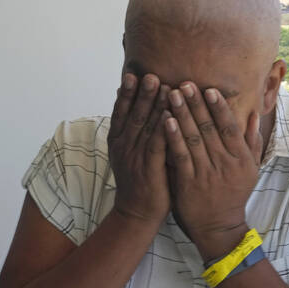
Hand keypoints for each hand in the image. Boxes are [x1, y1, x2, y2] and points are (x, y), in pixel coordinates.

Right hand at [108, 73, 170, 224]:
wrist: (137, 213)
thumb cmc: (139, 180)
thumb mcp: (129, 153)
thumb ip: (132, 131)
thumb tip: (136, 105)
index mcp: (117, 142)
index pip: (120, 112)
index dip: (126, 94)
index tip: (132, 75)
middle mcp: (124, 147)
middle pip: (133, 115)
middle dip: (141, 94)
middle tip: (149, 75)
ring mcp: (135, 158)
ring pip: (145, 127)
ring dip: (154, 106)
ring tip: (162, 86)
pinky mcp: (150, 169)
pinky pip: (157, 145)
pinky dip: (163, 128)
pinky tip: (170, 115)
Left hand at [164, 82, 261, 260]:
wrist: (219, 226)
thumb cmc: (234, 194)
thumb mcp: (250, 169)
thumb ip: (251, 141)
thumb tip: (254, 115)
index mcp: (241, 158)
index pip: (229, 126)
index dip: (219, 107)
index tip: (208, 89)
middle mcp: (225, 163)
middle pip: (209, 128)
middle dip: (196, 104)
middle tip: (184, 83)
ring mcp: (206, 173)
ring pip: (193, 138)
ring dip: (182, 114)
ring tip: (171, 95)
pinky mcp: (189, 182)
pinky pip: (180, 155)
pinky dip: (173, 137)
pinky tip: (165, 121)